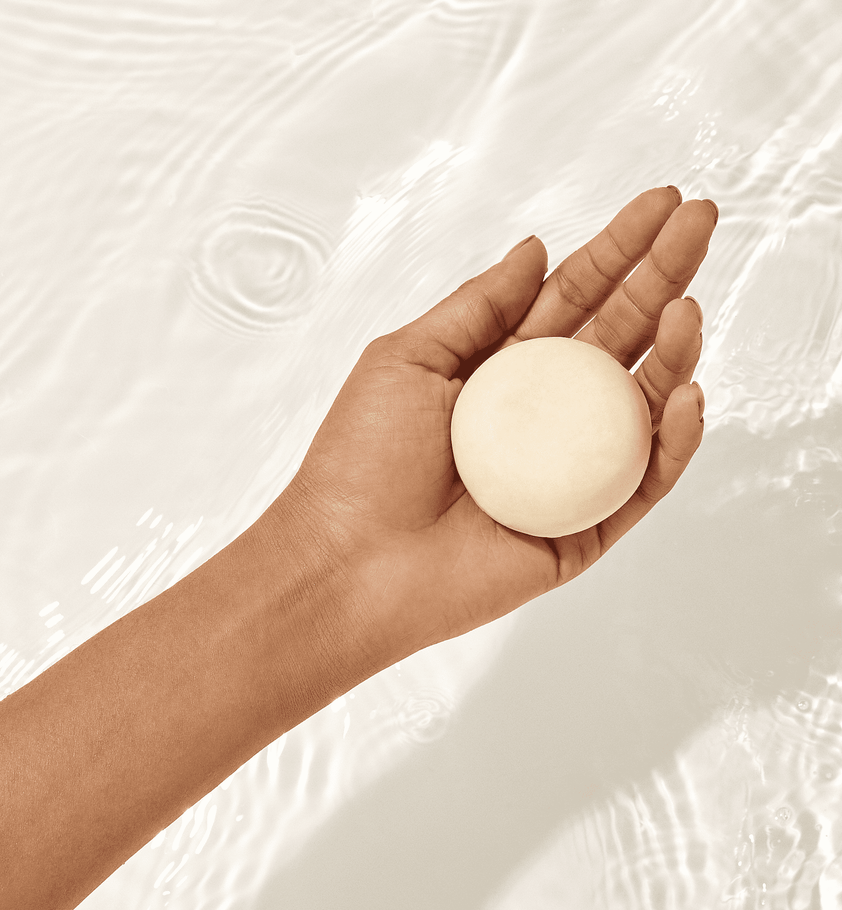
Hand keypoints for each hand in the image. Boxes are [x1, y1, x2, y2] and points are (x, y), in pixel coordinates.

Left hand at [277, 187, 716, 667]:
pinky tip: (683, 392)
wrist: (348, 564)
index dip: (617, 251)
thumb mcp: (408, 359)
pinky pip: (642, 480)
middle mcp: (538, 416)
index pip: (571, 299)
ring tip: (687, 304)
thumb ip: (477, 307)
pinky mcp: (582, 529)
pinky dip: (671, 440)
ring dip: (674, 352)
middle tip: (704, 220)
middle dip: (661, 277)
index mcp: (496, 372)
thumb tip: (535, 248)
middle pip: (616, 338)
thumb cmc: (359, 463)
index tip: (661, 202)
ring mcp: (566, 472)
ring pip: (640, 405)